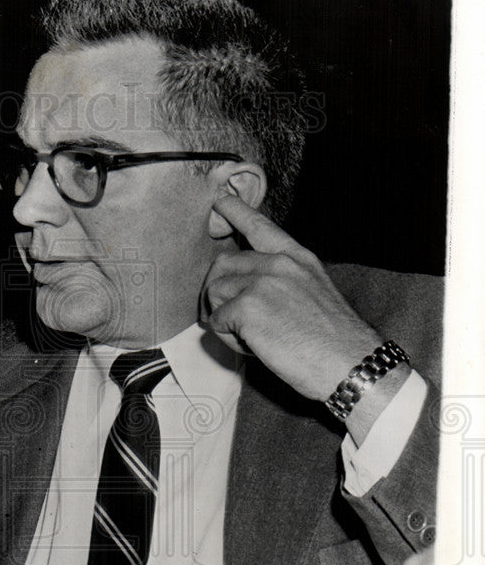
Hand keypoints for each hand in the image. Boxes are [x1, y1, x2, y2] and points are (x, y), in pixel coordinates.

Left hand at [201, 195, 383, 401]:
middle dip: (219, 293)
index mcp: (298, 260)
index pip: (261, 227)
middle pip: (223, 265)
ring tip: (250, 338)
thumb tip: (250, 291)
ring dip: (223, 319)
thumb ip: (284, 283)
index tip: (222, 201)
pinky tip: (254, 347)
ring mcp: (262, 283)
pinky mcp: (247, 307)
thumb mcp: (315, 294)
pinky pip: (216, 321)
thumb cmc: (334, 342)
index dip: (237, 212)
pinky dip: (227, 339)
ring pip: (214, 293)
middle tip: (233, 320)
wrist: (350, 364)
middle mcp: (279, 264)